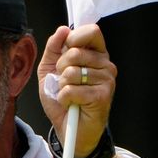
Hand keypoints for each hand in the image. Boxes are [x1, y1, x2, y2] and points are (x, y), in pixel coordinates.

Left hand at [37, 24, 116, 157]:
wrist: (67, 127)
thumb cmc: (62, 98)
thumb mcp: (50, 71)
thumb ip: (53, 49)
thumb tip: (62, 30)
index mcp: (95, 54)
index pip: (91, 31)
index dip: (73, 38)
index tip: (65, 52)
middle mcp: (106, 64)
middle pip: (75, 52)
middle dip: (60, 69)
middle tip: (64, 82)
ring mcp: (107, 80)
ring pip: (71, 72)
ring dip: (62, 86)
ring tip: (69, 94)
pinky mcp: (102, 96)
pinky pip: (71, 90)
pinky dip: (64, 98)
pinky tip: (71, 104)